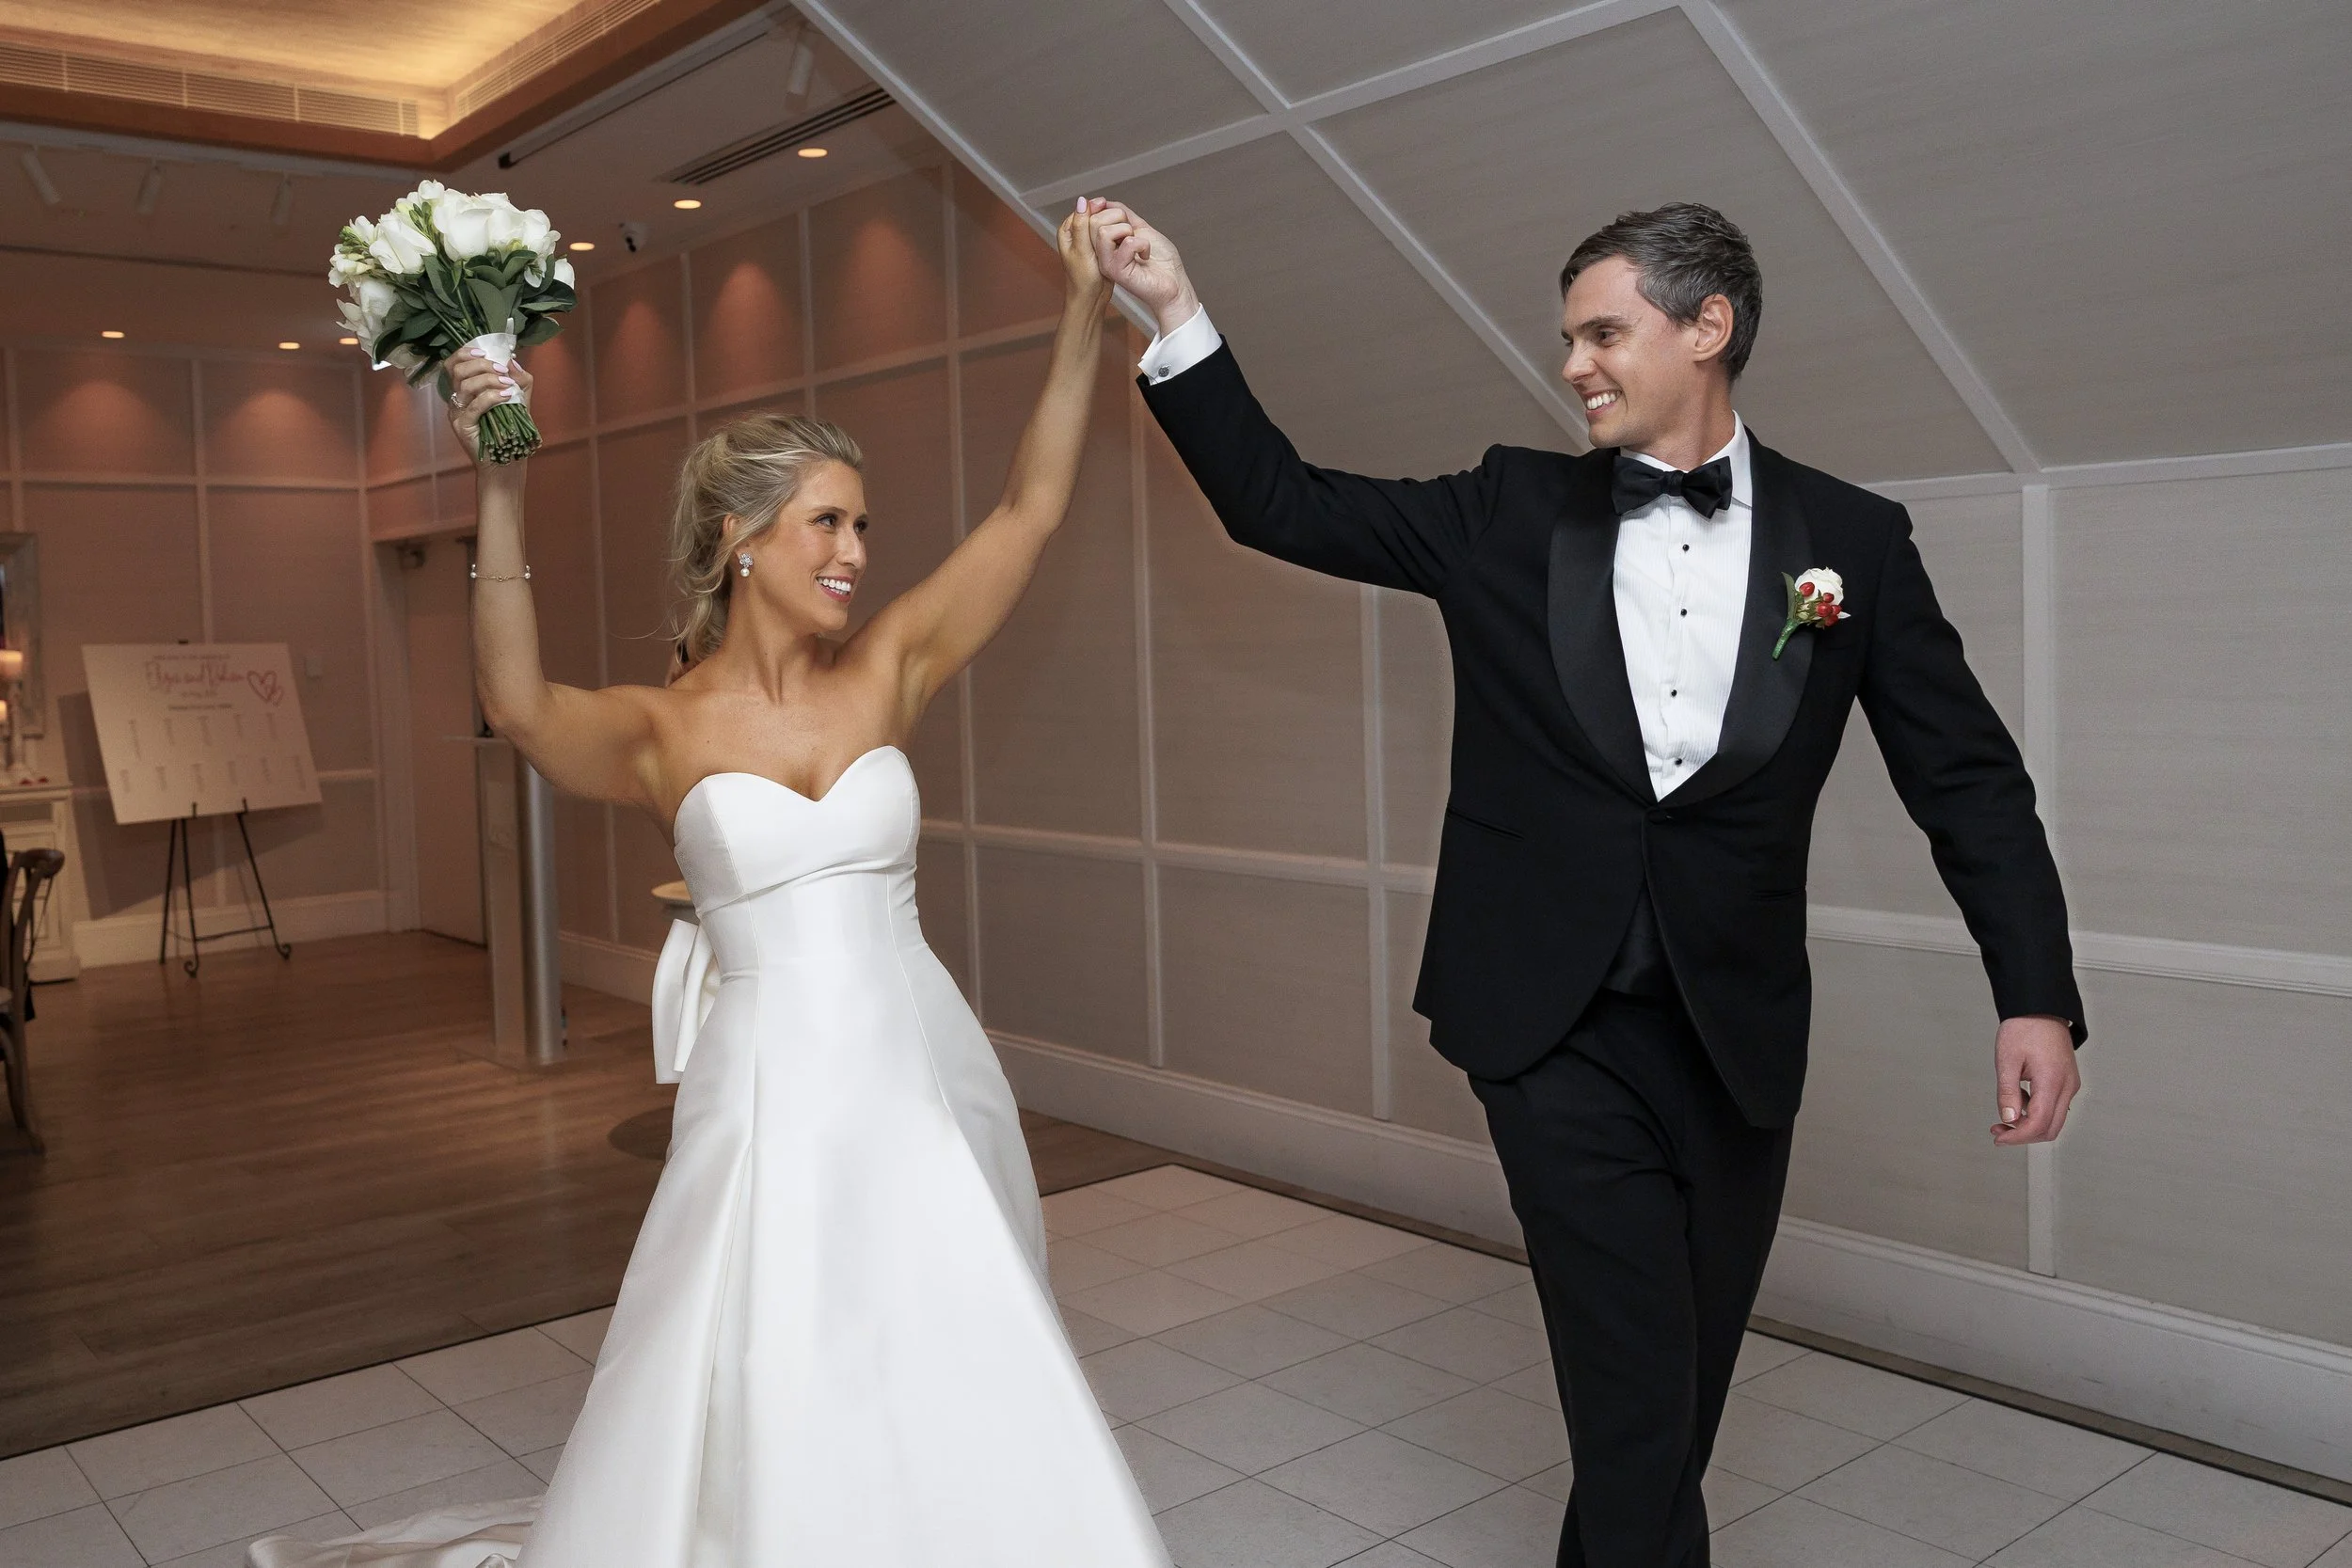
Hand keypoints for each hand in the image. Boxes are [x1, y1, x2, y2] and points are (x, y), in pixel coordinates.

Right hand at [447, 349, 533, 465]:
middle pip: (458, 370)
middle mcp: (456, 400)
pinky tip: (507, 396)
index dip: (466, 353)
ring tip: (508, 386)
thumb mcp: (519, 402)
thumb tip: (513, 360)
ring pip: (465, 384)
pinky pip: (474, 405)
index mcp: (465, 391)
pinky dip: (492, 396)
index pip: (454, 363)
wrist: (507, 464)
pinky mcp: (462, 427)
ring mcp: (457, 414)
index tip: (487, 354)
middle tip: (503, 372)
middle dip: (483, 365)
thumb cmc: (511, 434)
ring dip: (490, 380)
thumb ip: (519, 381)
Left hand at [1056, 200, 1112, 311]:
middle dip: (1106, 218)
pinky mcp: (1099, 248)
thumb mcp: (1081, 250)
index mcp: (1067, 231)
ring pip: (1103, 223)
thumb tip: (1082, 201)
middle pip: (1094, 214)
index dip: (1096, 208)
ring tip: (1120, 234)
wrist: (1091, 299)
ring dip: (1113, 226)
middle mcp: (1076, 234)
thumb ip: (1082, 225)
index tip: (1108, 212)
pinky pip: (1109, 234)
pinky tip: (1123, 240)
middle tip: (1115, 227)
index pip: (1083, 209)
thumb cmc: (1083, 279)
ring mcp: (1088, 241)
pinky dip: (1116, 235)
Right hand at [1083, 198, 1198, 335]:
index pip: (1090, 217)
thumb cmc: (1161, 261)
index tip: (1121, 213)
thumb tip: (1104, 202)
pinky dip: (1142, 243)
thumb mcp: (1140, 228)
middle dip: (1118, 216)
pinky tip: (1145, 254)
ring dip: (1128, 230)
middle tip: (1133, 231)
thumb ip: (1122, 214)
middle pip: (1094, 221)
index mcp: (1104, 244)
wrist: (1174, 282)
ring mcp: (1107, 263)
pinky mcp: (1117, 272)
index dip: (1103, 207)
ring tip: (1138, 243)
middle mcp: (1101, 254)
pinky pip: (1126, 243)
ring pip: (1103, 231)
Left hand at [1991, 1015, 2079, 1144]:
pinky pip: (2054, 1107)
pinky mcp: (2066, 1082)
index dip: (2018, 1136)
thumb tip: (2008, 1120)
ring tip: (2004, 1119)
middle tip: (1998, 1131)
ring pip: (2054, 1120)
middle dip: (2024, 1135)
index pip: (2038, 1123)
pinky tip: (2018, 1103)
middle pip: (2050, 1128)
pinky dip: (2036, 1113)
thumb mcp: (2007, 1060)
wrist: (2041, 1009)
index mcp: (2052, 1081)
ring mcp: (2069, 1085)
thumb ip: (2008, 1093)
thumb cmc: (2024, 1028)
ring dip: (2030, 1125)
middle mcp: (2067, 1086)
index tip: (1999, 1138)